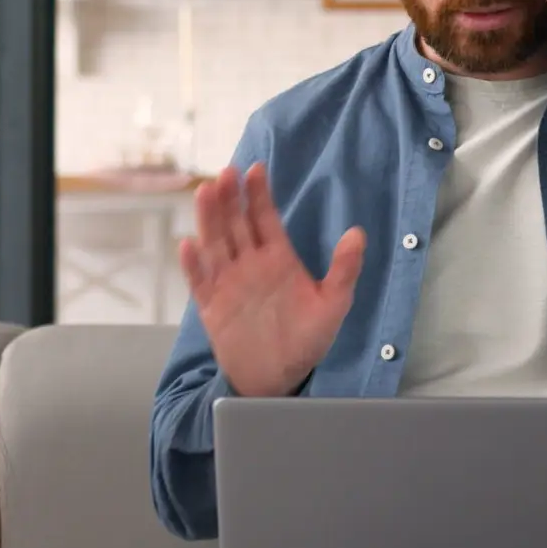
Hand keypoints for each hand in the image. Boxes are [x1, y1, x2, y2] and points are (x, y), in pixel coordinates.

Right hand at [181, 163, 364, 397]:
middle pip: (236, 224)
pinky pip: (199, 282)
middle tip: (226, 173)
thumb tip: (358, 233)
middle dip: (230, 198)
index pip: (265, 218)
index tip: (255, 169)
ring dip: (209, 219)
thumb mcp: (333, 304)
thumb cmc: (307, 339)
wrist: (279, 378)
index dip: (259, 194)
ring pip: (215, 244)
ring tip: (206, 193)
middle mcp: (249, 264)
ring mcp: (228, 283)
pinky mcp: (211, 306)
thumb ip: (344, 269)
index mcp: (277, 257)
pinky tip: (188, 245)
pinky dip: (192, 265)